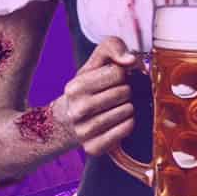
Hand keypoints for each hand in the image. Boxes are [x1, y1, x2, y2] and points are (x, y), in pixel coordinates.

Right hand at [58, 36, 137, 155]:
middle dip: (126, 91)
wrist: (66, 122)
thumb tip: (131, 59)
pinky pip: (127, 129)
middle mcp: (77, 110)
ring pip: (128, 111)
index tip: (115, 78)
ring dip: (128, 107)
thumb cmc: (86, 89)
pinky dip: (129, 123)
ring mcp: (84, 131)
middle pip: (125, 92)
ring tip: (116, 107)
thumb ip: (112, 48)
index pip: (118, 73)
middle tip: (116, 95)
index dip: (122, 74)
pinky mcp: (93, 148)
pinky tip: (119, 121)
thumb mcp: (94, 64)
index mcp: (75, 87)